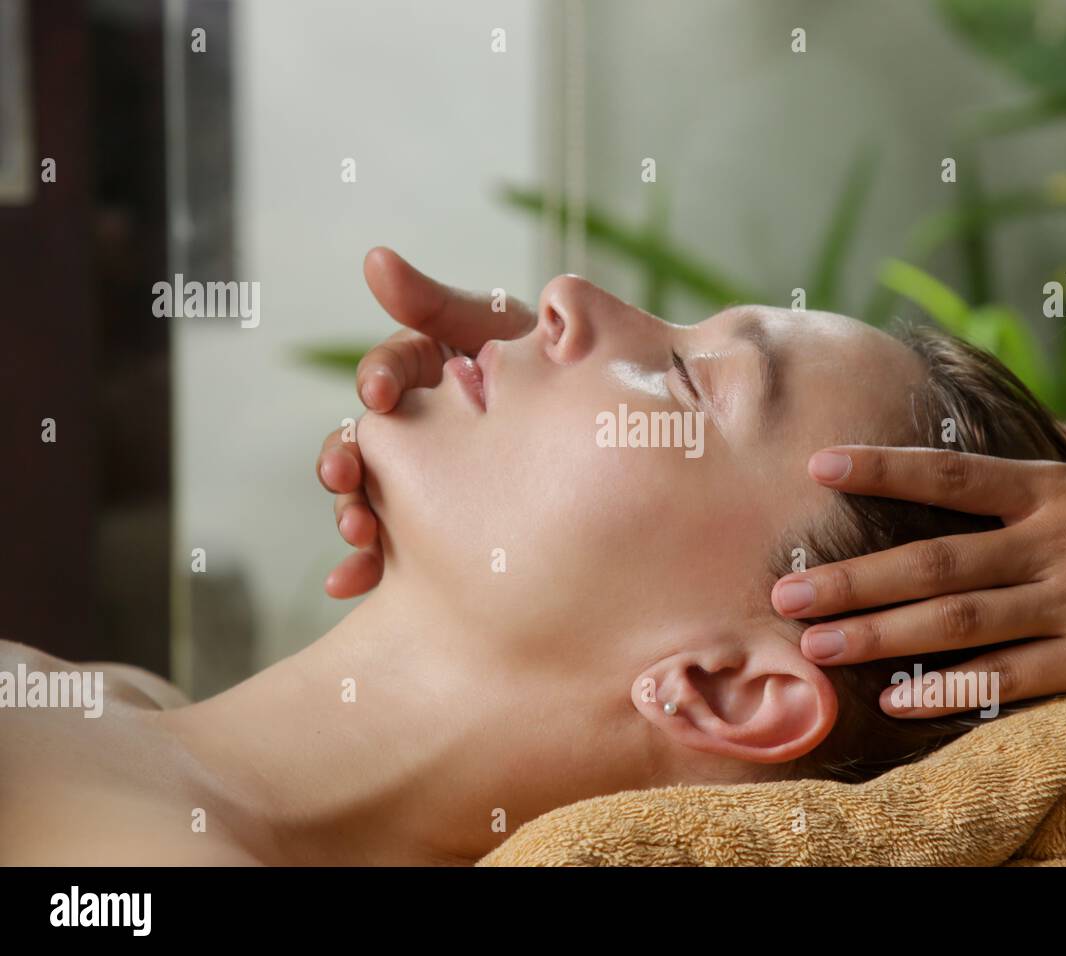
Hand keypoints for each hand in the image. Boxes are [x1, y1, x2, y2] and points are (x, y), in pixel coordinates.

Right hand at [316, 247, 535, 596]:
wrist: (625, 451)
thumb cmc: (566, 375)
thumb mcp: (506, 337)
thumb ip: (441, 304)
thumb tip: (372, 259)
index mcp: (438, 374)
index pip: (392, 372)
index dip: (379, 380)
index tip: (379, 395)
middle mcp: (429, 427)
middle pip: (367, 439)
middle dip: (347, 457)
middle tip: (342, 474)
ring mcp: (434, 481)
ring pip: (373, 496)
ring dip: (352, 513)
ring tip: (357, 535)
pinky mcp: (441, 530)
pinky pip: (398, 549)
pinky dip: (367, 564)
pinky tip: (350, 582)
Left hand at [770, 446, 1065, 714]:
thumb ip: (1047, 475)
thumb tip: (984, 459)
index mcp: (1055, 491)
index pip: (952, 474)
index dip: (884, 467)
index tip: (819, 465)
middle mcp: (1052, 544)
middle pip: (935, 560)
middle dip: (855, 576)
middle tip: (785, 589)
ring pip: (959, 622)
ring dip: (882, 636)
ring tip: (816, 646)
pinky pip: (1010, 680)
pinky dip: (950, 691)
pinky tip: (898, 700)